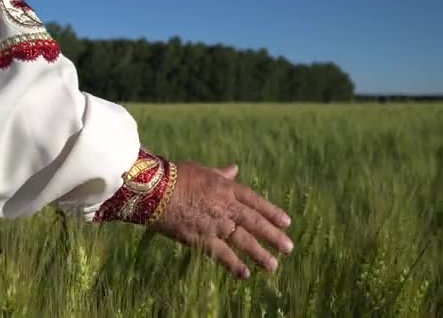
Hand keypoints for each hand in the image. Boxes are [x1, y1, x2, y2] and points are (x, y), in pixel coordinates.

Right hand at [147, 162, 292, 279]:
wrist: (155, 191)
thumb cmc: (175, 176)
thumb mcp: (202, 171)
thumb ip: (221, 174)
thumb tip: (234, 169)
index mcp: (226, 188)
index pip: (255, 201)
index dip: (271, 212)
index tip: (286, 222)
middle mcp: (225, 206)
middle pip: (254, 222)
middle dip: (272, 235)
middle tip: (288, 247)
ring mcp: (215, 223)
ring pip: (243, 240)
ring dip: (259, 253)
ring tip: (273, 265)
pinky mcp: (201, 238)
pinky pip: (221, 254)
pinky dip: (234, 264)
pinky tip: (245, 274)